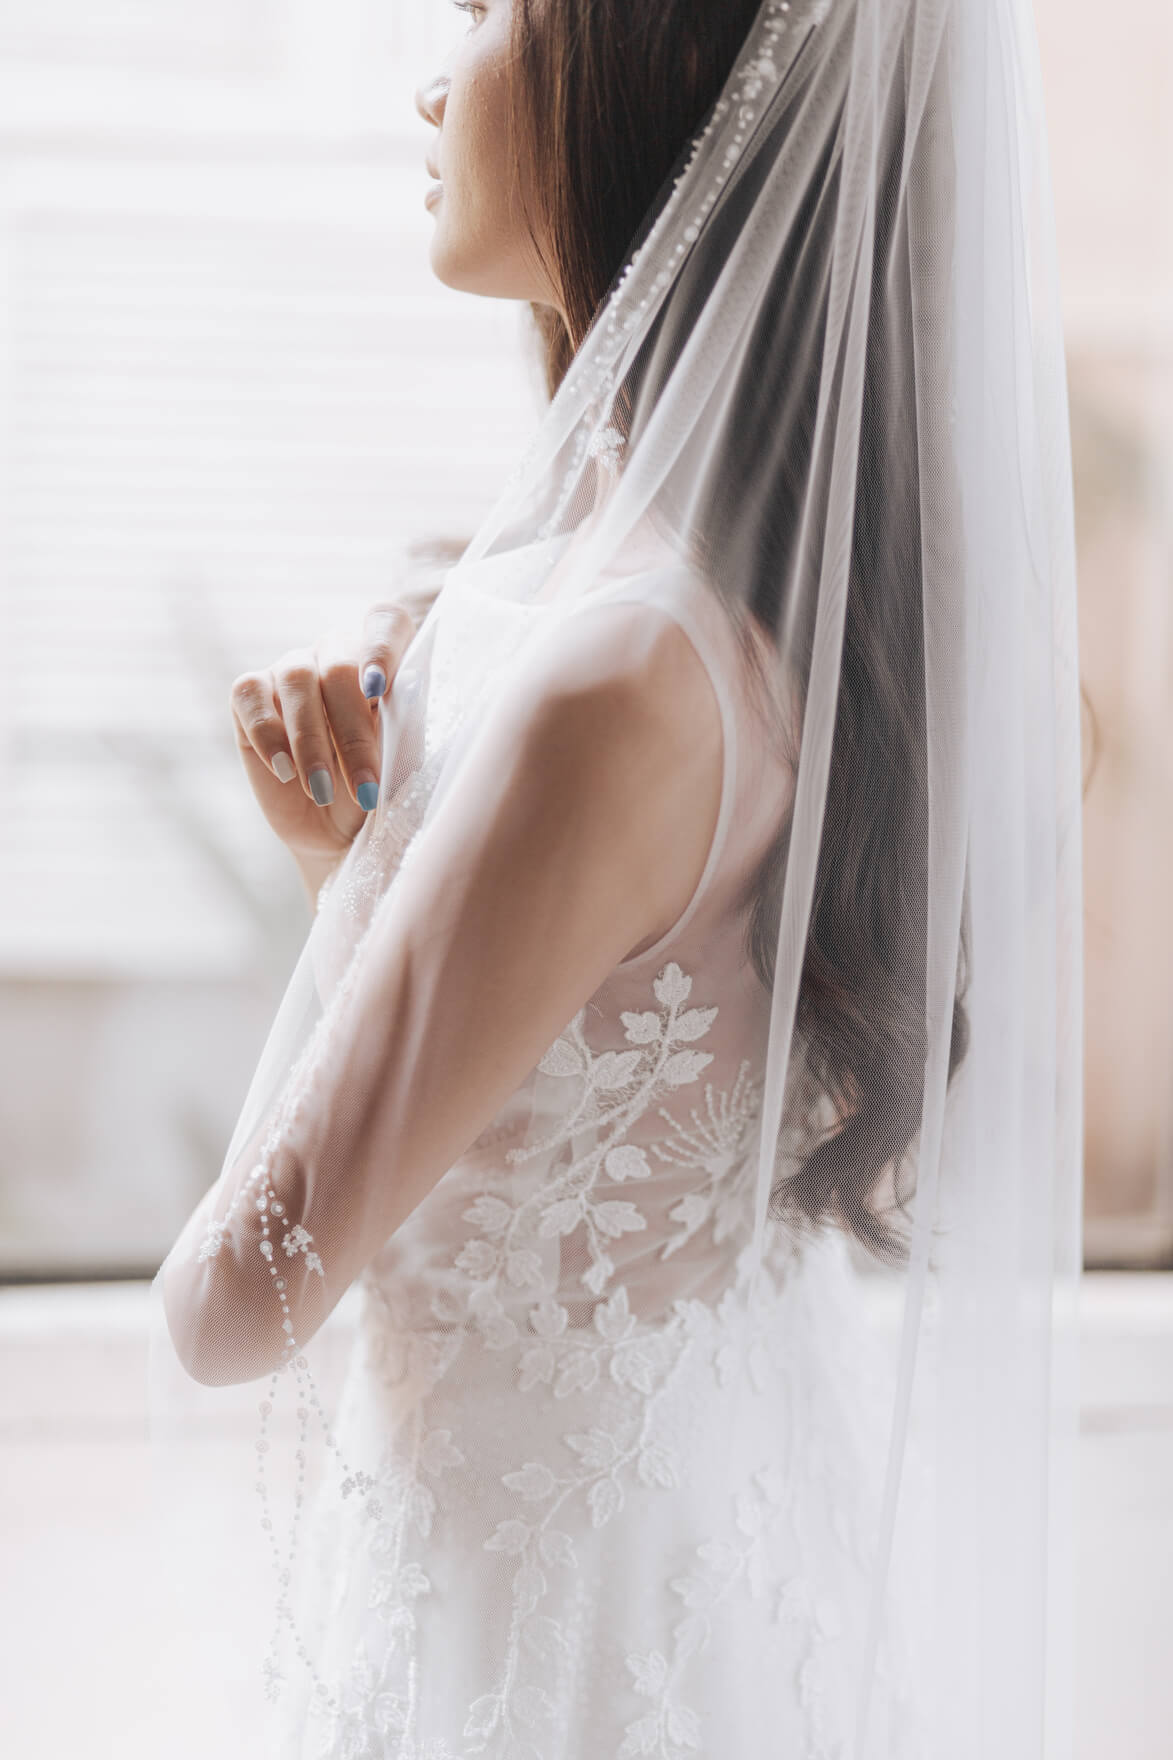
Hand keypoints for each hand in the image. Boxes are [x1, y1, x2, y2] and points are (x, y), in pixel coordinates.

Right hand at [230, 602, 417, 859]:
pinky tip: (285, 772)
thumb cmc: (378, 789)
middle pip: (339, 666)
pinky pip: (250, 694)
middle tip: (366, 788)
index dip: (381, 649)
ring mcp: (292, 669)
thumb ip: (406, 725)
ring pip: (296, 678)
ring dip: (311, 741)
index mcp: (385, 658)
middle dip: (353, 733)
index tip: (380, 690)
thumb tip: (408, 688)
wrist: (338, 831)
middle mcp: (337, 653)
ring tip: (322, 791)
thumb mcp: (401, 765)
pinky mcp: (251, 694)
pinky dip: (267, 734)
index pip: (384, 624)